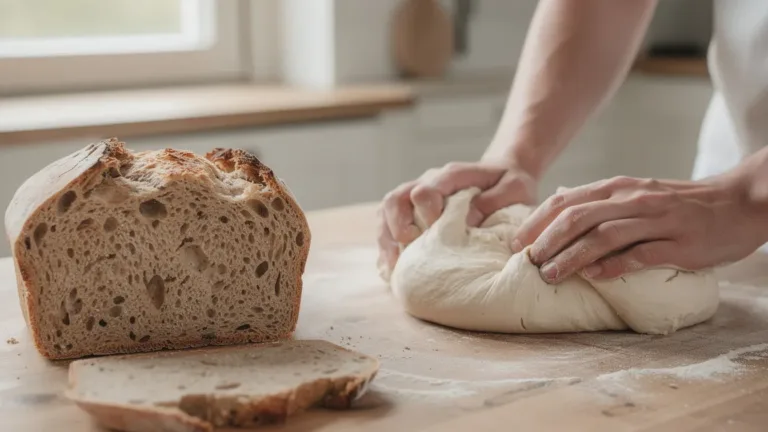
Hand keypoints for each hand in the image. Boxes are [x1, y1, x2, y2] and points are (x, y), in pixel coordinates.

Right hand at [377, 161, 537, 280]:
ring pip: (386, 212)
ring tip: (392, 267)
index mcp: (450, 176)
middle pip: (396, 199)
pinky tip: (391, 269)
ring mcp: (415, 198)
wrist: (502, 177)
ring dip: (386, 239)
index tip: (437, 228)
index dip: (426, 211)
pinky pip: (388, 226)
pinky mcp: (411, 212)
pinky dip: (387, 247)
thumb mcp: (514, 188)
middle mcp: (427, 183)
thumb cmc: (509, 184)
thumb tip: (469, 222)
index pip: (425, 190)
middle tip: (409, 245)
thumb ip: (494, 201)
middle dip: (397, 225)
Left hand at [513, 176, 767, 283]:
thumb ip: (601, 200)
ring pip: (604, 235)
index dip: (538, 221)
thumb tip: (560, 204)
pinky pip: (641, 254)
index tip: (517, 243)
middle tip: (527, 261)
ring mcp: (657, 220)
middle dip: (547, 240)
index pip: (567, 201)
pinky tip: (594, 277)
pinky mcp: (679, 244)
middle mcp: (634, 199)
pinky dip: (614, 266)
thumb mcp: (637, 192)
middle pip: (579, 217)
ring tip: (550, 274)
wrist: (738, 203)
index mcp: (619, 187)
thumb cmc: (680, 203)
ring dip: (572, 256)